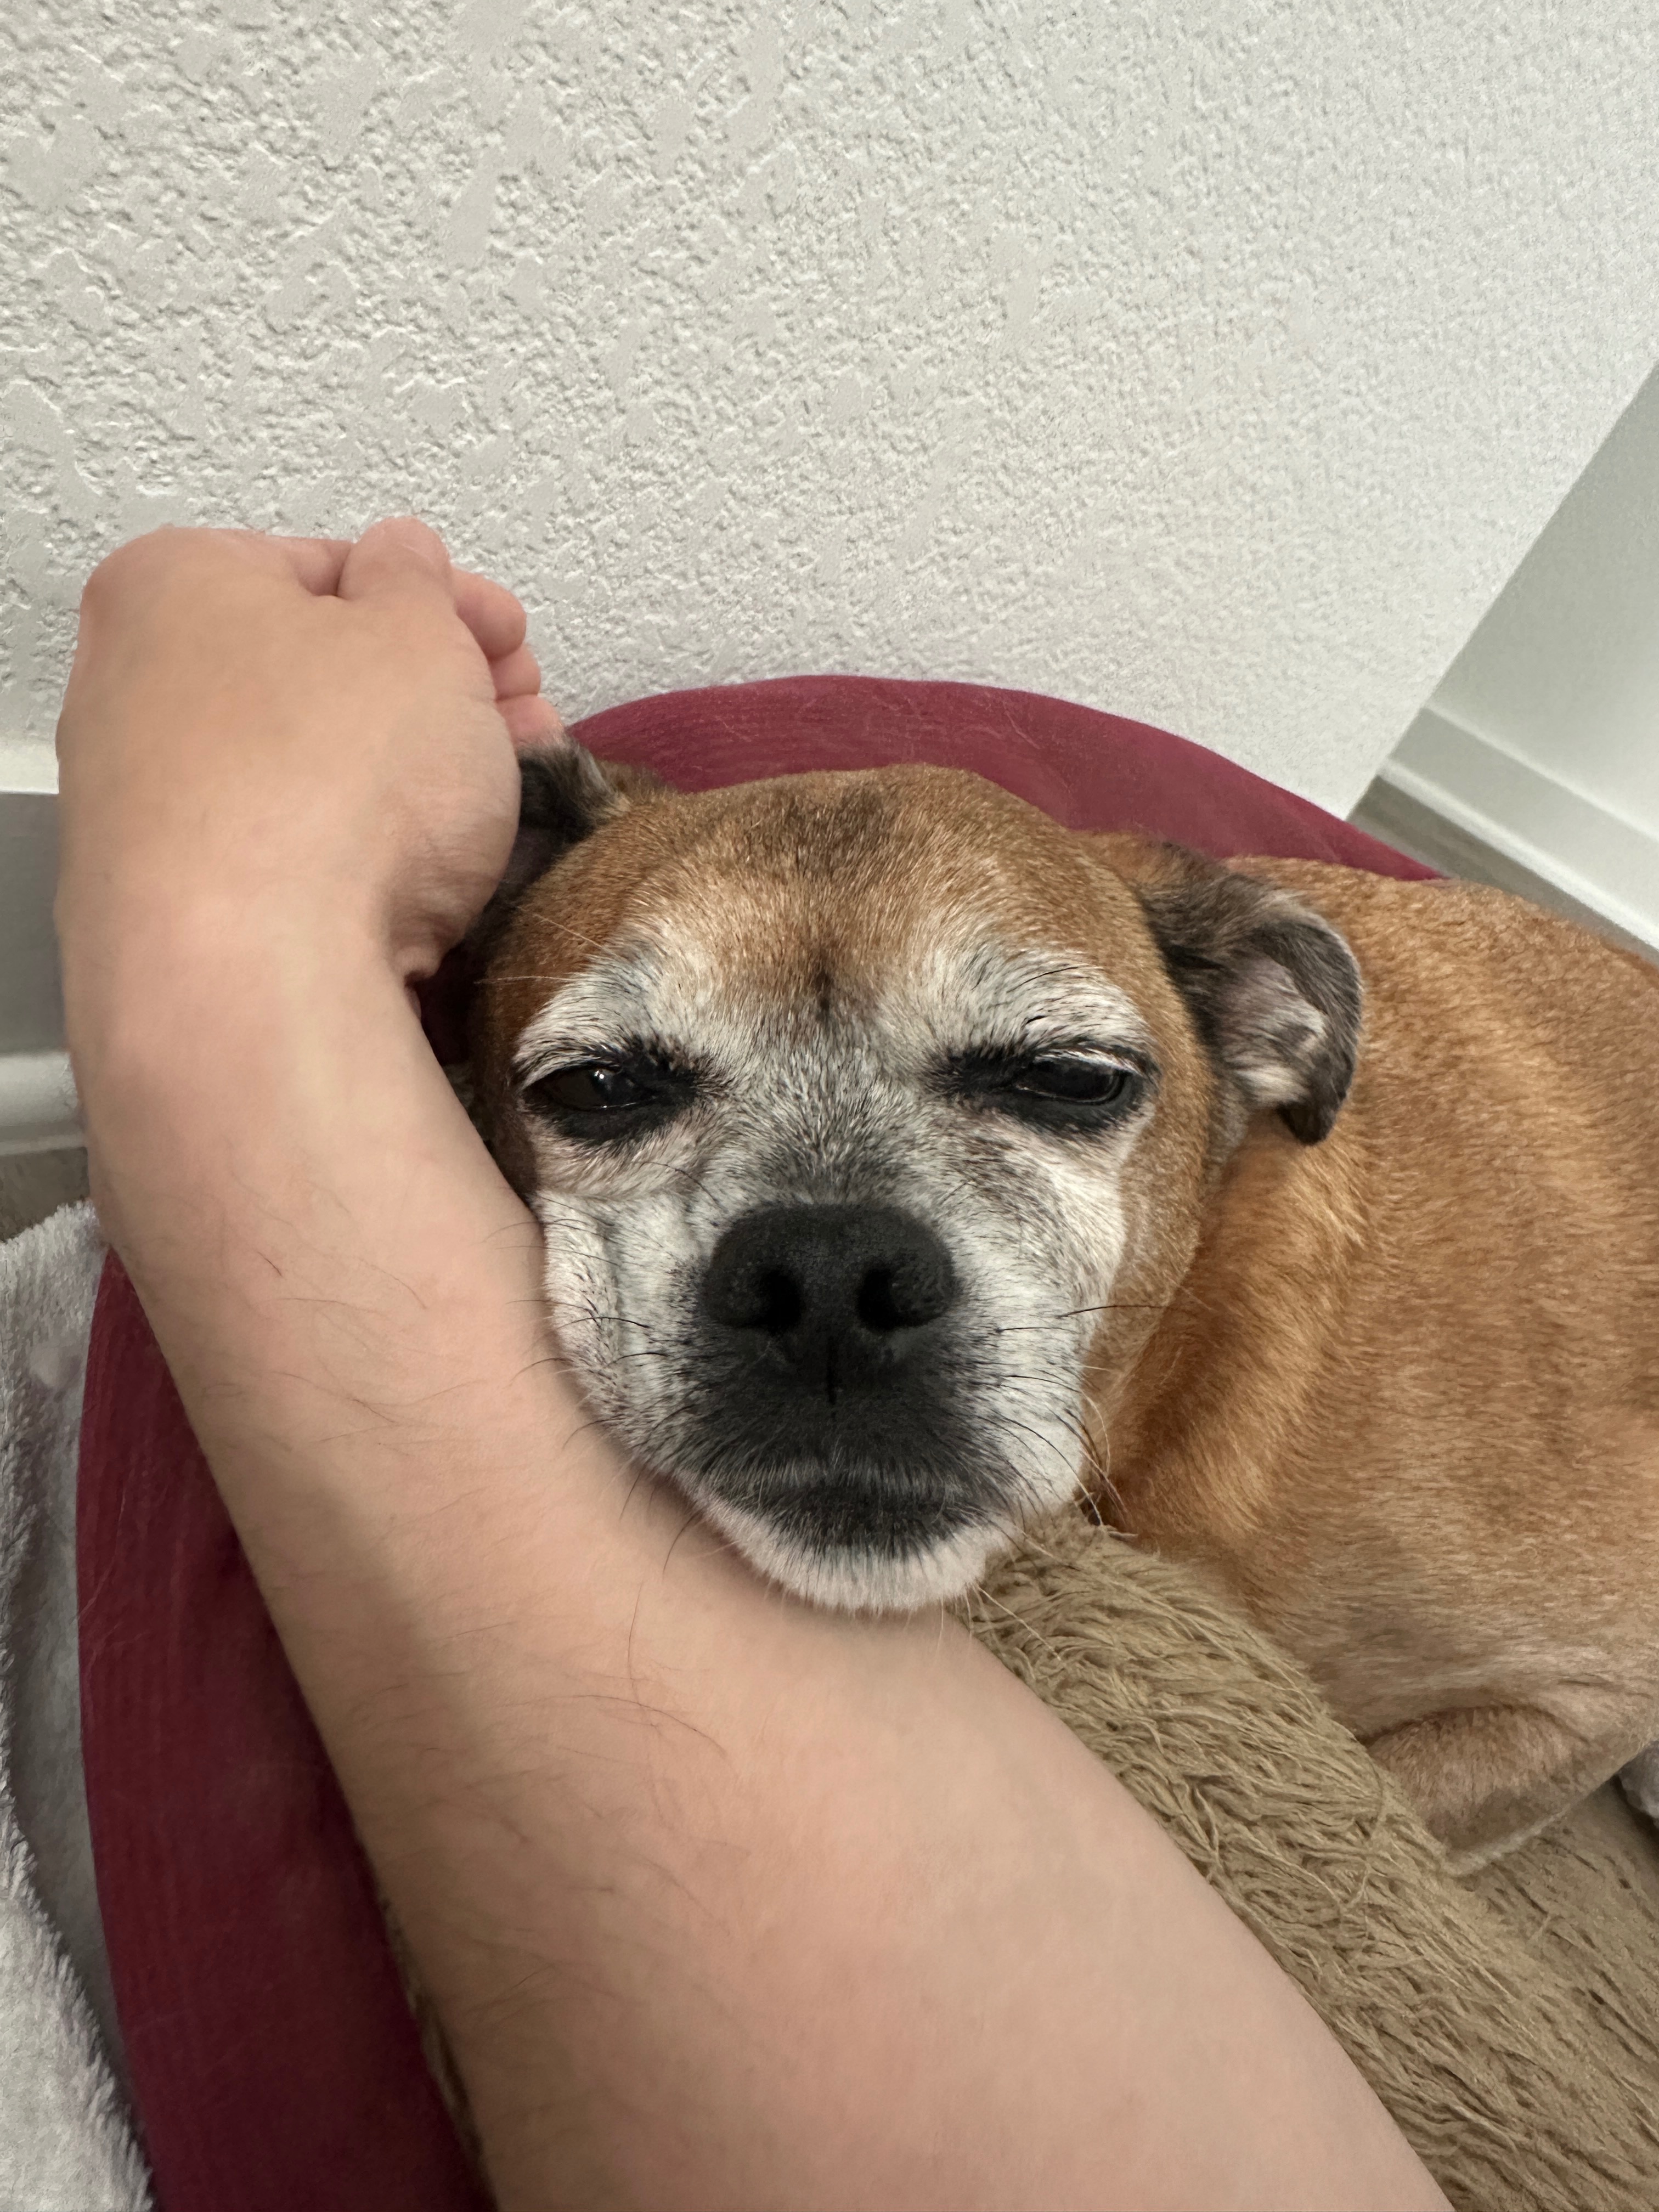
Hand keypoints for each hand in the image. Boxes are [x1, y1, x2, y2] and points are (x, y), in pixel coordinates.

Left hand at [55, 519, 561, 981]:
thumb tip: (405, 564)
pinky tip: (437, 875)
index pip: (332, 567)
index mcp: (171, 586)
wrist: (256, 986)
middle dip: (438, 698)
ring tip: (504, 803)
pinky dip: (366, 858)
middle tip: (519, 722)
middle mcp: (133, 692)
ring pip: (311, 773)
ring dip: (415, 780)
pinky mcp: (181, 915)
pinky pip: (293, 861)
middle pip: (319, 675)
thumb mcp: (420, 635)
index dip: (445, 603)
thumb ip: (421, 584)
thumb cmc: (328, 791)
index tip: (509, 641)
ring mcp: (147, 813)